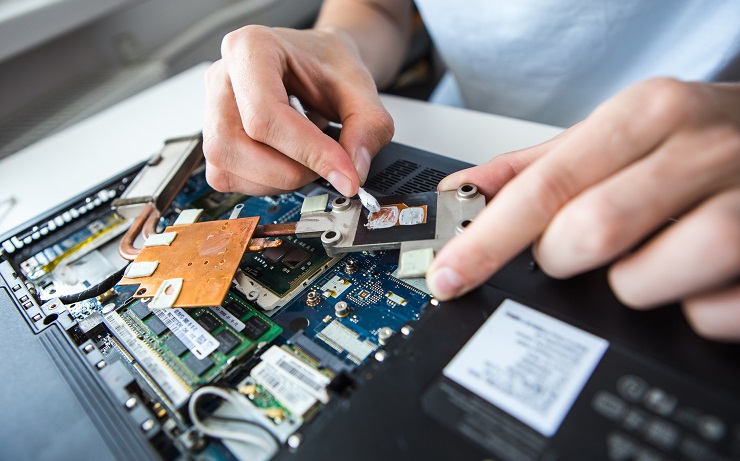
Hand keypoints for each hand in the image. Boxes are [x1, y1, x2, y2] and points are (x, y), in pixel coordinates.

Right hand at [202, 26, 393, 195]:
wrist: (318, 64)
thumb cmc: (328, 65)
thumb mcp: (360, 87)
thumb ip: (368, 127)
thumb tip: (353, 174)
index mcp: (251, 48)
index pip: (265, 114)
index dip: (308, 151)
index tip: (345, 173)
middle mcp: (221, 77)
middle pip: (238, 145)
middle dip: (292, 170)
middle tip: (328, 164)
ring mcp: (211, 110)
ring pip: (228, 167)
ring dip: (278, 180)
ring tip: (309, 159)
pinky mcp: (213, 141)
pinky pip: (227, 177)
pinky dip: (265, 184)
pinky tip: (288, 164)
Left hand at [428, 78, 739, 340]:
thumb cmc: (695, 139)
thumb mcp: (618, 134)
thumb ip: (537, 165)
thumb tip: (461, 192)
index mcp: (648, 114)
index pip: (545, 186)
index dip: (486, 240)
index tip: (449, 276)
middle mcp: (700, 150)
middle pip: (589, 233)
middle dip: (560, 259)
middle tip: (570, 252)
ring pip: (644, 278)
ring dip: (624, 285)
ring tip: (640, 262)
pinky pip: (707, 314)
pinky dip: (683, 310)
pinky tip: (688, 282)